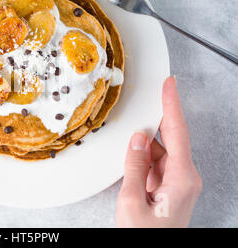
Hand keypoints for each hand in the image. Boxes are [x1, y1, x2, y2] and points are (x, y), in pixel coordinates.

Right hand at [116, 77, 201, 227]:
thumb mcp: (132, 201)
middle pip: (168, 141)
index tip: (169, 84)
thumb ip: (135, 166)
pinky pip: (156, 165)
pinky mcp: (170, 188)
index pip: (178, 132)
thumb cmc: (145, 235)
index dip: (172, 105)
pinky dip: (143, 163)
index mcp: (182, 178)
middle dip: (150, 132)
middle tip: (138, 116)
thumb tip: (137, 139)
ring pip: (159, 154)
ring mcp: (179, 183)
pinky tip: (133, 170)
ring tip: (130, 169)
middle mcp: (185, 178)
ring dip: (143, 154)